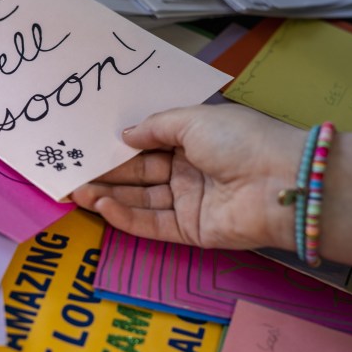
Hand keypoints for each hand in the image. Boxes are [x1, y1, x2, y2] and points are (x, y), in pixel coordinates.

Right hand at [71, 103, 304, 249]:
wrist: (279, 182)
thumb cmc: (239, 140)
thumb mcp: (194, 119)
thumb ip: (155, 127)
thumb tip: (125, 135)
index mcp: (193, 142)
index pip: (148, 147)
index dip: (119, 150)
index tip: (87, 149)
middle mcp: (189, 172)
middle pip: (140, 175)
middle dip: (107, 175)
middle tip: (71, 175)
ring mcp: (189, 203)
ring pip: (141, 201)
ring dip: (109, 196)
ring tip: (77, 192)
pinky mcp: (190, 231)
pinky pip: (153, 224)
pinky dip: (127, 217)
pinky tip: (104, 207)